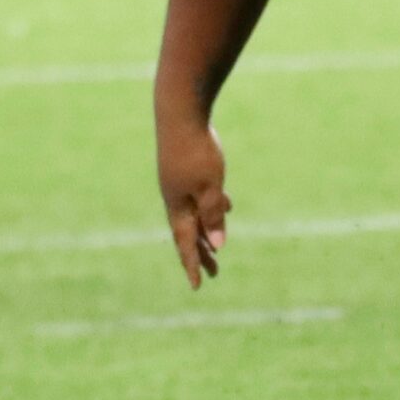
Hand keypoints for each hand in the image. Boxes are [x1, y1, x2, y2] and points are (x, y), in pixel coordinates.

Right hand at [158, 118, 230, 289]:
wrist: (179, 113)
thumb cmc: (196, 152)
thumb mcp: (210, 188)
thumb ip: (213, 216)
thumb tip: (217, 246)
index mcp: (178, 207)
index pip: (185, 243)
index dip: (192, 265)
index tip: (197, 286)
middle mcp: (175, 198)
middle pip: (189, 232)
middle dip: (201, 252)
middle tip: (214, 272)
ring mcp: (178, 183)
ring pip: (193, 214)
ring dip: (205, 230)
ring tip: (217, 245)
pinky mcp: (183, 169)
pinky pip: (196, 196)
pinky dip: (209, 207)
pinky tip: (224, 203)